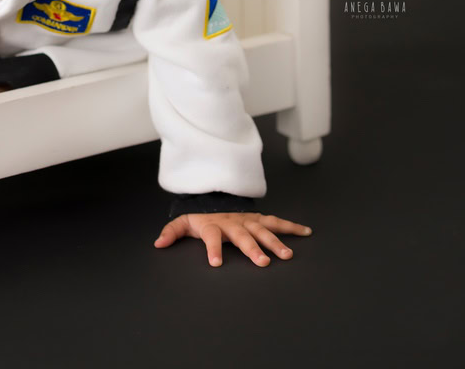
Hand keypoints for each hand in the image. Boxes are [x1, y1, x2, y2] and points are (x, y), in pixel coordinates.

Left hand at [154, 211, 311, 267]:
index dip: (212, 249)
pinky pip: (276, 222)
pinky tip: (305, 232)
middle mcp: (233, 222)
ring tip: (287, 255)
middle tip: (262, 263)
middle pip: (243, 235)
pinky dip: (291, 226)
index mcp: (213, 225)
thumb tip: (158, 243)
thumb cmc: (200, 218)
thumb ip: (172, 231)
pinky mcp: (259, 219)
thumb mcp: (184, 223)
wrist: (215, 200)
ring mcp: (248, 219)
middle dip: (253, 248)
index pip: (211, 236)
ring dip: (275, 242)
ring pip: (263, 230)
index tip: (215, 264)